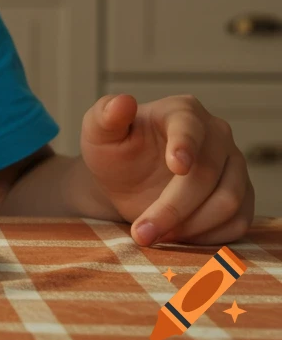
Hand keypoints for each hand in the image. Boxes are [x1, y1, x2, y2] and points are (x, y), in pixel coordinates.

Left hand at [80, 93, 253, 246]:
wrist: (128, 181)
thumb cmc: (114, 152)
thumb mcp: (98, 133)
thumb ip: (105, 116)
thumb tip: (122, 101)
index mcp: (182, 111)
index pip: (189, 127)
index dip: (185, 146)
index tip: (177, 167)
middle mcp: (216, 134)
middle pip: (206, 175)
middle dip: (172, 209)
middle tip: (141, 233)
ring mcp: (234, 165)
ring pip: (227, 202)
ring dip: (190, 227)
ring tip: (153, 235)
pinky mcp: (242, 195)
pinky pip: (238, 222)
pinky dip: (209, 237)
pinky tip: (177, 238)